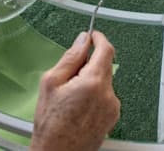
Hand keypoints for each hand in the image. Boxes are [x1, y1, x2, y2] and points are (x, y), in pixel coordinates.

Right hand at [31, 32, 120, 150]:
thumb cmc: (50, 126)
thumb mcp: (51, 83)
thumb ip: (70, 58)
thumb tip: (82, 41)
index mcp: (93, 83)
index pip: (106, 49)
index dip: (99, 38)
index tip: (92, 35)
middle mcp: (108, 95)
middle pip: (105, 65)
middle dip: (89, 64)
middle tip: (69, 74)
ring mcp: (112, 108)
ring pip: (105, 81)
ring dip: (91, 81)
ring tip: (71, 97)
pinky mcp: (112, 118)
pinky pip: (106, 97)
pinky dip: (95, 95)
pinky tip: (78, 107)